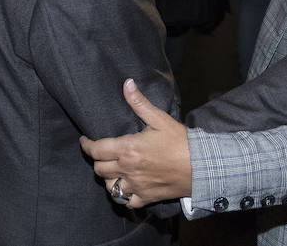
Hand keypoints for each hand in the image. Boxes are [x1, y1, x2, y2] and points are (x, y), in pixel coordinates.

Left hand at [79, 79, 191, 207]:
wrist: (201, 166)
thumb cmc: (181, 141)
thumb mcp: (160, 119)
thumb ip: (140, 103)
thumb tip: (126, 84)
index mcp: (128, 149)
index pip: (96, 149)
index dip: (86, 145)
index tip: (85, 140)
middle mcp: (128, 169)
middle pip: (99, 169)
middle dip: (97, 160)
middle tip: (102, 153)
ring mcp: (136, 186)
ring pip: (109, 187)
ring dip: (108, 178)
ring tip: (113, 169)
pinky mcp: (146, 197)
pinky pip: (126, 202)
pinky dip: (122, 196)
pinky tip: (126, 187)